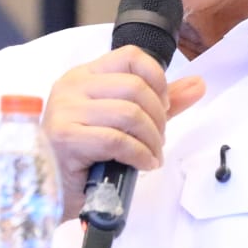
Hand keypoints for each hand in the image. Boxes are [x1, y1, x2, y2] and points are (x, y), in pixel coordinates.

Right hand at [42, 46, 204, 221]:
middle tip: (158, 139)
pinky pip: (117, 140)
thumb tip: (198, 84)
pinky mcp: (66, 138)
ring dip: (151, 140)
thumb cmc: (84, 156)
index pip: (130, 56)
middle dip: (158, 117)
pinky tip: (142, 164)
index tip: (164, 104)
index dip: (157, 79)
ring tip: (151, 155)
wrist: (50, 192)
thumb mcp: (124, 122)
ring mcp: (65, 111)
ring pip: (129, 114)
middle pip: (135, 87)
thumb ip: (159, 101)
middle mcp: (71, 87)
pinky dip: (139, 155)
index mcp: (83, 76)